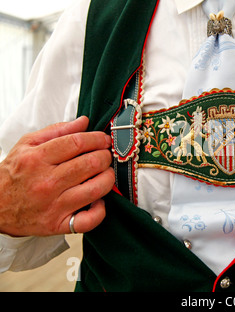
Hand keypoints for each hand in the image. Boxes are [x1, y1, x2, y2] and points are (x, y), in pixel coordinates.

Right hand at [0, 116, 114, 235]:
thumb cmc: (14, 174)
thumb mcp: (27, 145)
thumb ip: (57, 131)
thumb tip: (84, 122)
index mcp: (37, 159)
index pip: (77, 143)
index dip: (97, 139)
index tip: (104, 139)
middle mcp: (46, 182)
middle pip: (91, 164)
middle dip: (105, 156)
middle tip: (105, 155)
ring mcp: (54, 205)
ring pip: (96, 189)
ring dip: (108, 178)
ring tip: (104, 174)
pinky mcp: (58, 224)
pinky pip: (89, 220)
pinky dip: (100, 210)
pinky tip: (98, 201)